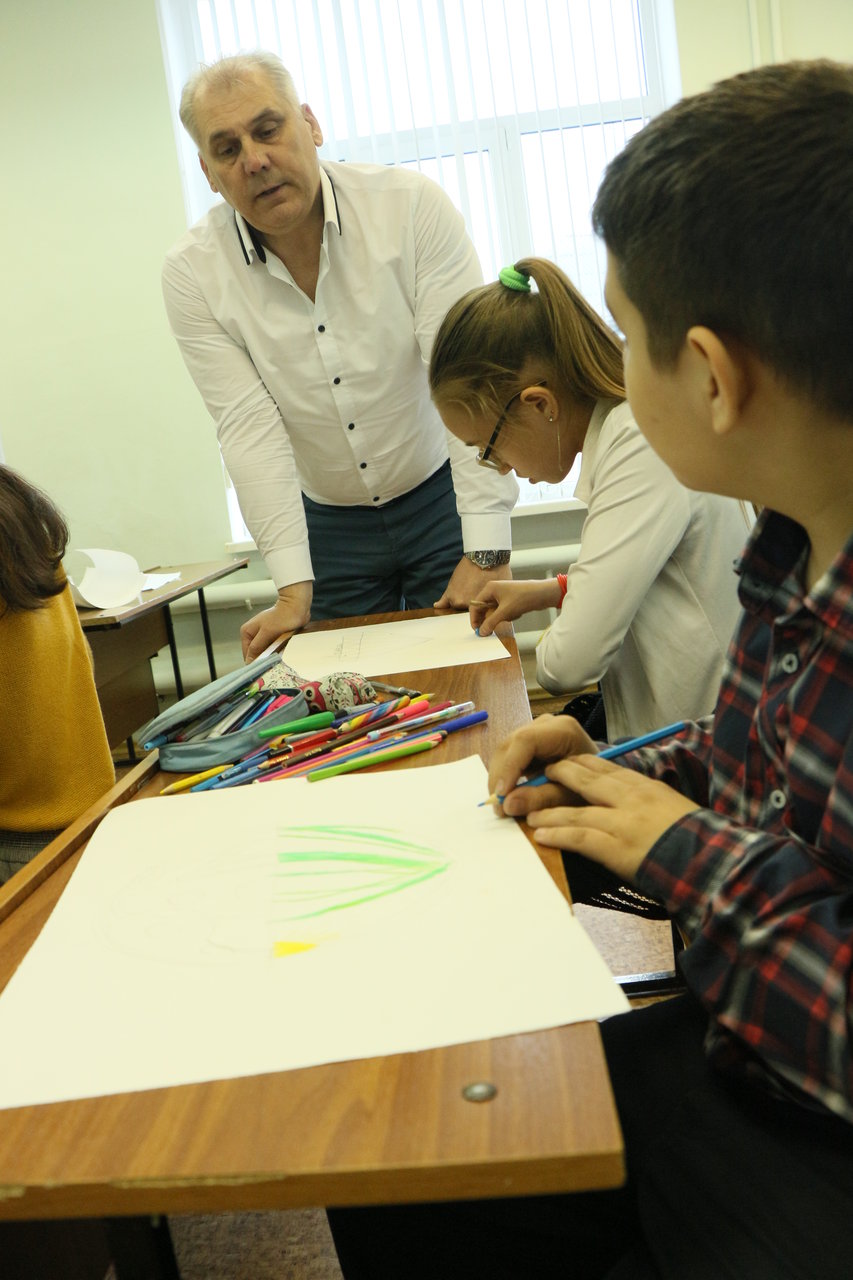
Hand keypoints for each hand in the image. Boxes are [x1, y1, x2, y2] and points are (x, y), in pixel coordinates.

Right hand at [240, 581, 312, 660]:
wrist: (297, 606)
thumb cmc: (282, 617)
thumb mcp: (267, 632)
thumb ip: (256, 646)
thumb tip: (249, 661)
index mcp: (246, 632)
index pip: (247, 654)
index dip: (256, 661)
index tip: (266, 665)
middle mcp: (253, 634)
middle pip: (256, 653)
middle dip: (265, 657)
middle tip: (275, 658)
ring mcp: (263, 635)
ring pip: (265, 652)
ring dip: (272, 654)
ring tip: (280, 651)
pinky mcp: (272, 636)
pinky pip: (273, 648)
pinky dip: (277, 650)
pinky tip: (283, 649)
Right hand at [470, 578, 561, 636]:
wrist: (543, 594)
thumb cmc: (523, 598)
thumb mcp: (505, 612)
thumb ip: (491, 622)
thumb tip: (482, 632)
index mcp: (489, 588)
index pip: (475, 605)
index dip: (474, 618)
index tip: (477, 630)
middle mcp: (494, 590)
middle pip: (484, 608)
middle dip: (489, 619)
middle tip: (490, 630)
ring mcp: (502, 594)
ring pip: (494, 611)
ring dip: (501, 617)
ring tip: (513, 614)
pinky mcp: (509, 599)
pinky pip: (503, 611)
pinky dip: (508, 615)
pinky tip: (518, 612)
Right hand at [488, 714, 599, 815]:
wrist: (602, 779)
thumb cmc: (593, 785)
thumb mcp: (571, 795)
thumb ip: (542, 799)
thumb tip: (507, 804)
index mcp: (563, 730)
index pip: (525, 741)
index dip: (509, 767)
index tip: (501, 795)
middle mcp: (546, 725)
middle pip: (510, 745)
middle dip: (500, 777)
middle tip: (498, 807)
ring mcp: (535, 731)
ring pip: (505, 751)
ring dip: (500, 778)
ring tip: (503, 805)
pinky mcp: (528, 742)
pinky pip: (509, 757)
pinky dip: (506, 777)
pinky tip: (508, 795)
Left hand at [527, 754, 698, 882]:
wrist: (712, 861)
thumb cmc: (698, 838)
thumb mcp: (673, 806)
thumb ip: (649, 800)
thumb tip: (630, 799)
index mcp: (646, 788)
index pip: (608, 769)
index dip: (582, 764)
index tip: (565, 761)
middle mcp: (632, 800)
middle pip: (587, 782)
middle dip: (560, 777)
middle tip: (542, 776)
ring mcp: (623, 823)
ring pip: (577, 813)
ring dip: (549, 812)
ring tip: (530, 813)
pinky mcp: (618, 849)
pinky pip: (580, 839)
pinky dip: (558, 835)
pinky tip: (542, 835)